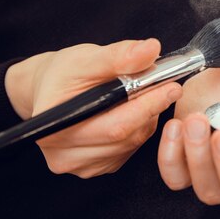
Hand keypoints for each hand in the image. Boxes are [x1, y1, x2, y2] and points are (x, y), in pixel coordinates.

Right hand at [5, 39, 181, 177]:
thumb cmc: (63, 73)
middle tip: (169, 87)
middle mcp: (62, 155)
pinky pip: (128, 151)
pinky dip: (138, 130)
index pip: (113, 125)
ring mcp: (78, 166)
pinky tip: (134, 112)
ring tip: (147, 94)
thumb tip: (150, 50)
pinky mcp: (94, 168)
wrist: (48, 90)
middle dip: (151, 109)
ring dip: (147, 119)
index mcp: (54, 127)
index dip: (147, 106)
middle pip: (124, 137)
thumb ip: (118, 55)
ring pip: (131, 144)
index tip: (171, 87)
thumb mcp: (86, 57)